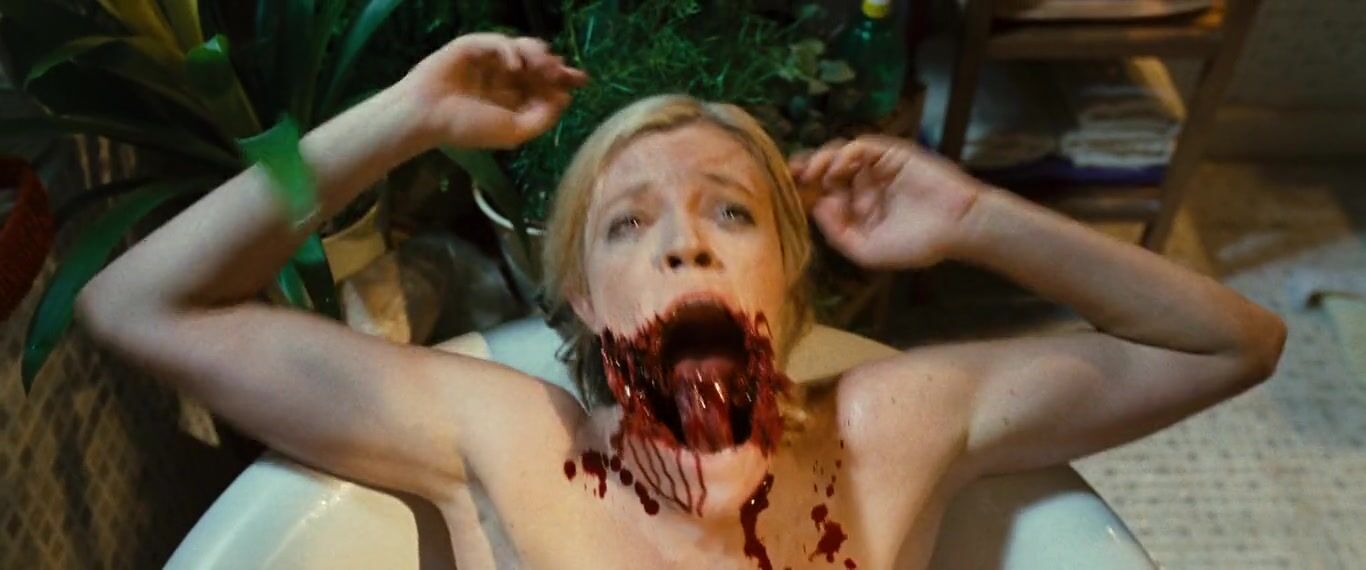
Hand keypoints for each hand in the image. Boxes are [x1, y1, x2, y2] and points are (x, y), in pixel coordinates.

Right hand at [401, 33, 587, 149]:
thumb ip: (542, 118)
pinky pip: (498, 41)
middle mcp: (503, 78)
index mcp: (512, 99)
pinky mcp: (473, 47)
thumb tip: (565, 98)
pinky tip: (513, 65)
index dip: (562, 80)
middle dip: (554, 66)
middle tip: (562, 71)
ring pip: (523, 48)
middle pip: (538, 64)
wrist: (428, 116)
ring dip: (536, 55)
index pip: (543, 85)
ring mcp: (489, 61)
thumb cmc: (468, 128)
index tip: (581, 79)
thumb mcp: (515, 131)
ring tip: (540, 66)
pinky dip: (509, 50)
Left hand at [791, 136, 982, 269]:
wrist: (957, 228)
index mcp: (857, 209)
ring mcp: (876, 169)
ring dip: (821, 161)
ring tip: (810, 173)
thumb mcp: (867, 251)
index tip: (784, 193)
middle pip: (825, 171)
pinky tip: (837, 168)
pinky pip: (861, 147)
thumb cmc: (917, 244)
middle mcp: (863, 187)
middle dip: (806, 172)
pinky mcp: (892, 154)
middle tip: (789, 175)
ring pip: (839, 156)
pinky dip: (845, 154)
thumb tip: (816, 208)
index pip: (822, 194)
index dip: (803, 192)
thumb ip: (839, 233)